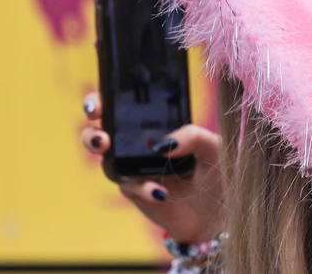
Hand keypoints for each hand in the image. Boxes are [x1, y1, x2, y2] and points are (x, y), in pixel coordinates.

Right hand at [80, 92, 224, 243]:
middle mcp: (139, 144)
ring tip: (111, 155)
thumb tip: (164, 144)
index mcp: (156, 124)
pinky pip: (130, 186)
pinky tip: (160, 191)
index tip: (99, 105)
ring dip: (105, 157)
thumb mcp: (214, 147)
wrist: (220, 212)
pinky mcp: (137, 192)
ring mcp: (135, 168)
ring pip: (106, 160)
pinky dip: (142, 187)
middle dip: (91, 133)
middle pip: (101, 132)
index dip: (103, 100)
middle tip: (101, 138)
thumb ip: (194, 136)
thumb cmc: (217, 172)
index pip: (123, 105)